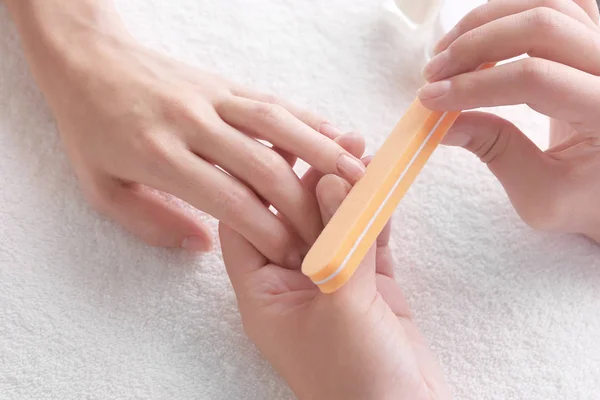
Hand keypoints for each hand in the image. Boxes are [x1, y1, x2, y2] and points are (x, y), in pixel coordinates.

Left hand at [5, 0, 365, 265]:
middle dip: (306, 203)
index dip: (270, 231)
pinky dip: (306, 118)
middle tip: (334, 227)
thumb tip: (203, 245)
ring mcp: (212, 97)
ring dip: (322, 152)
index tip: (295, 254)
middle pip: (263, 166)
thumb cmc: (91, 128)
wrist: (87, 60)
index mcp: (160, 157)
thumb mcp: (102, 188)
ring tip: (358, 176)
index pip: (230, 200)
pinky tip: (334, 134)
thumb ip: (151, 222)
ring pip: (278, 126)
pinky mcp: (224, 81)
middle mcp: (193, 125)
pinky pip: (272, 100)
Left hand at [219, 136, 450, 399]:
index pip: (246, 224)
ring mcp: (331, 282)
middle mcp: (292, 283)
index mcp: (264, 293)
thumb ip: (338, 240)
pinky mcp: (367, 286)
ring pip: (333, 224)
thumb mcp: (342, 304)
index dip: (258, 183)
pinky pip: (365, 239)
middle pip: (294, 217)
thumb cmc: (356, 378)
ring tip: (360, 151)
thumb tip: (330, 179)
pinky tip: (381, 187)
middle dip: (314, 180)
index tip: (278, 145)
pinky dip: (374, 215)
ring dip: (348, 192)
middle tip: (336, 143)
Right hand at [418, 0, 599, 241]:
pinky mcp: (599, 40)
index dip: (474, 85)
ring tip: (449, 51)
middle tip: (433, 73)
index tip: (430, 100)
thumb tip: (444, 123)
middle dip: (475, 45)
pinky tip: (482, 36)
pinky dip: (512, 11)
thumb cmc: (585, 200)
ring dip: (488, 21)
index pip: (535, 79)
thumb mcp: (540, 195)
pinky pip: (559, 3)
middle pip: (543, 26)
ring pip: (548, 3)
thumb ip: (495, 152)